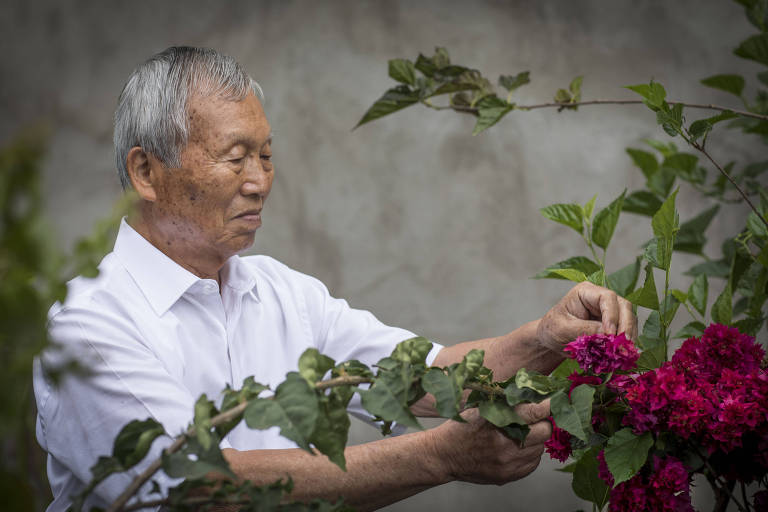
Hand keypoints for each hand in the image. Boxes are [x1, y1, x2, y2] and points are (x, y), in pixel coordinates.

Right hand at [426, 400, 551, 484]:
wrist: (444, 455)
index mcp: (497, 422)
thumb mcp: (481, 407)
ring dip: (534, 439)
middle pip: (544, 431)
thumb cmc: (462, 427)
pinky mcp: (510, 475)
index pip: (536, 411)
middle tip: (532, 419)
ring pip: (540, 448)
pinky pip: (533, 463)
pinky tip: (515, 448)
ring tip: (518, 435)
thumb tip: (534, 394)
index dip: (547, 404)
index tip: (552, 400)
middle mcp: (506, 444)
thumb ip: (507, 402)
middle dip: (541, 422)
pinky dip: (529, 454)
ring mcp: (509, 463)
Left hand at [537, 282, 637, 352]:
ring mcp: (609, 311)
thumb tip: (609, 334)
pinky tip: (621, 353)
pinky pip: (627, 330)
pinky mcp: (614, 324)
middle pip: (623, 306)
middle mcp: (600, 298)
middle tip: (622, 346)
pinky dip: (626, 342)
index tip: (609, 335)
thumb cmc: (553, 330)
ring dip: (628, 336)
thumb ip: (585, 330)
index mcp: (585, 292)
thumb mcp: (563, 330)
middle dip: (625, 326)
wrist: (552, 340)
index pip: (607, 297)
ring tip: (622, 352)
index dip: (612, 315)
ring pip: (629, 318)